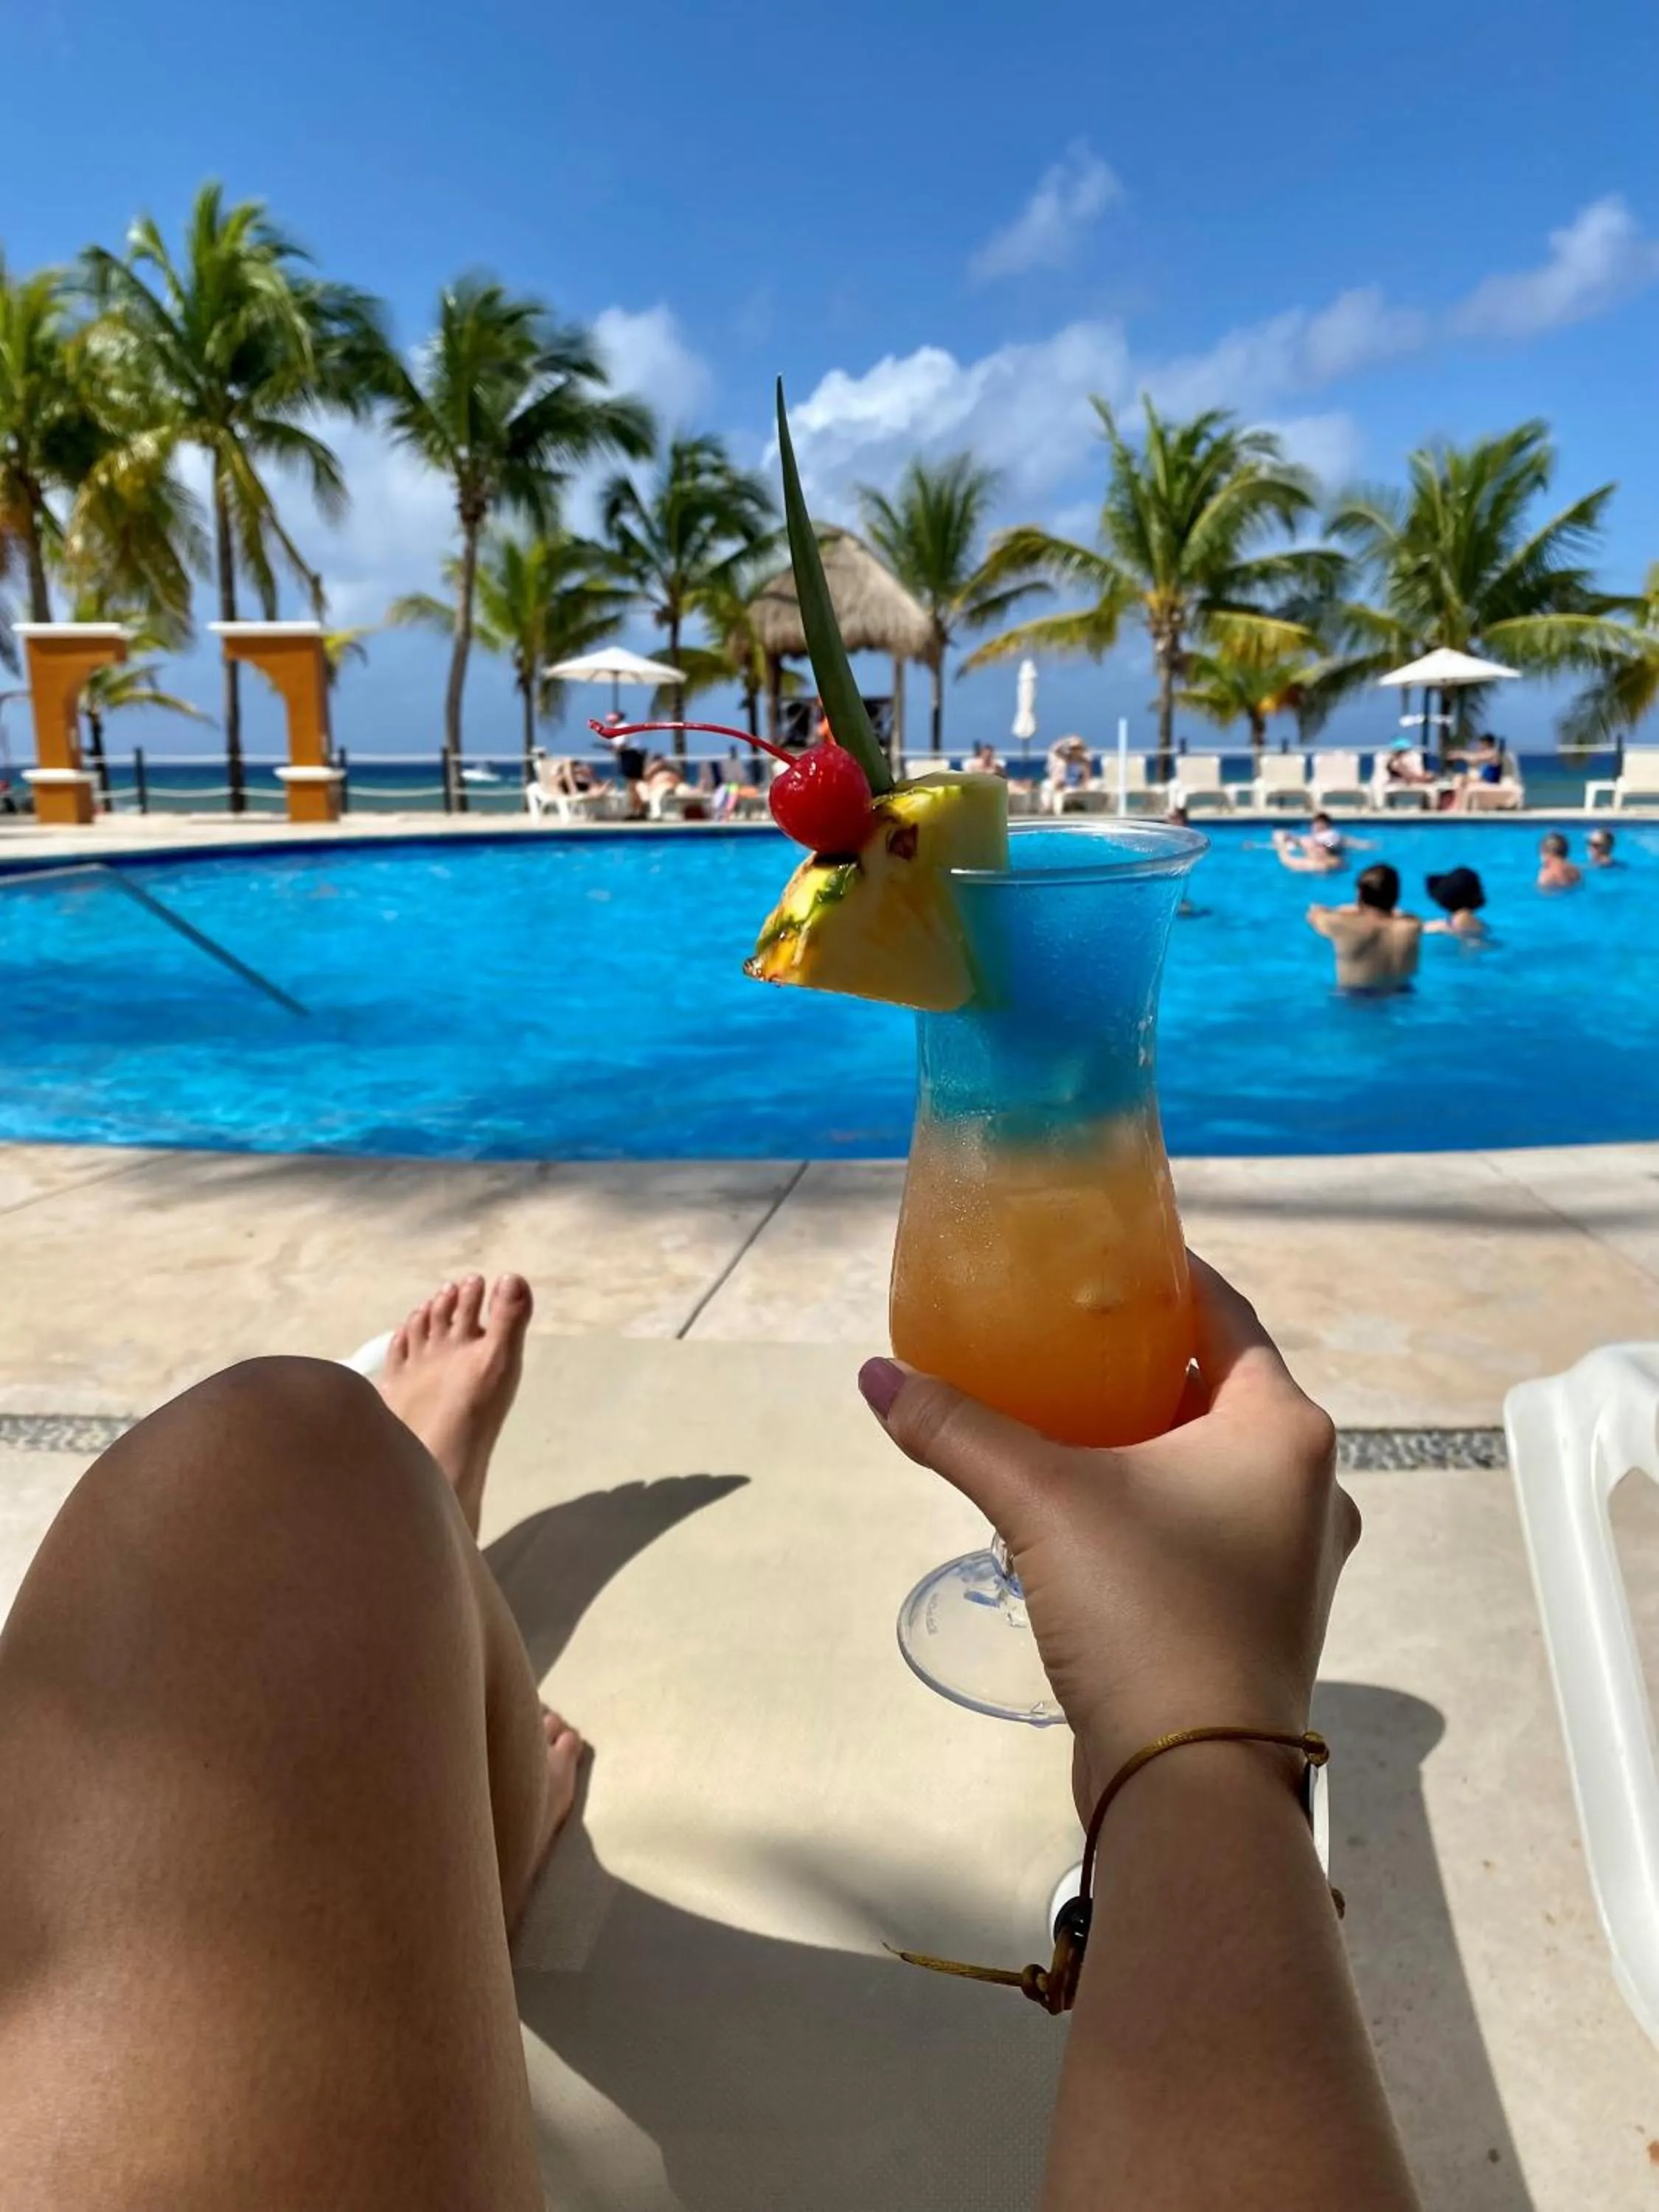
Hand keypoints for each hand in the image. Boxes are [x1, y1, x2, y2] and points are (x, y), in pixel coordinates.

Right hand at [859, 1255, 1357, 1815]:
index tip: (1114, 1253)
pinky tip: (1089, 1510)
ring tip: (1069, 1417)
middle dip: (1149, 1361)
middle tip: (1069, 1334)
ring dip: (1151, 1438)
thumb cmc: (1144, 1609)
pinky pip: (1209, 1525)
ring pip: (1216, 1465)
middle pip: (1223, 1390)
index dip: (1173, 1275)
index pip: (1230, 1315)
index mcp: (1286, 1430)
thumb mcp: (1041, 1500)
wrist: (1194, 1782)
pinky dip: (1157, 1502)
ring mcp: (1294, 1559)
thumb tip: (876, 1375)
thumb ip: (959, 1429)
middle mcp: (1311, 1486)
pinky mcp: (1263, 1617)